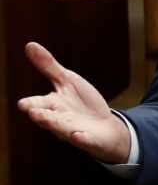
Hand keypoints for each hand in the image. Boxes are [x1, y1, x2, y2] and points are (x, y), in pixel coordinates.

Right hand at [17, 42, 130, 164]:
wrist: (106, 126)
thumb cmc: (82, 103)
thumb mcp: (67, 81)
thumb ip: (49, 67)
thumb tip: (29, 44)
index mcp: (52, 104)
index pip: (37, 103)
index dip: (30, 104)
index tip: (23, 104)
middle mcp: (58, 119)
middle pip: (46, 118)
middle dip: (41, 116)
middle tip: (34, 112)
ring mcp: (73, 130)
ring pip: (62, 129)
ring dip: (56, 125)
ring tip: (49, 120)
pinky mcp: (89, 139)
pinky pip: (84, 140)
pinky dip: (81, 138)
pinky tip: (79, 135)